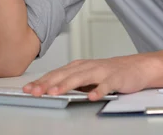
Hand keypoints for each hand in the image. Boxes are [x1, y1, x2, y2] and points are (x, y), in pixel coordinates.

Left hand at [22, 56, 158, 100]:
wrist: (135, 67)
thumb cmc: (108, 72)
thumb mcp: (85, 75)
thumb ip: (69, 81)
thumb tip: (48, 89)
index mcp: (78, 66)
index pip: (55, 74)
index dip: (41, 81)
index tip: (27, 89)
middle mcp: (87, 67)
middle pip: (64, 75)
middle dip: (48, 83)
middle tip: (35, 91)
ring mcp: (101, 72)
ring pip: (81, 78)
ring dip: (67, 85)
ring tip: (55, 92)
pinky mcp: (115, 79)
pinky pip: (106, 86)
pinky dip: (99, 91)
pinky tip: (92, 96)